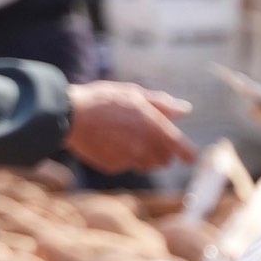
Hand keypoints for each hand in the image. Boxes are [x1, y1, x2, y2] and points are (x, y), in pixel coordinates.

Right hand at [64, 83, 195, 173]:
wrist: (70, 115)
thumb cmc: (103, 99)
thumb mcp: (134, 93)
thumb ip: (163, 104)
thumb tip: (185, 111)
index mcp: (152, 125)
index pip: (179, 147)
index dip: (187, 154)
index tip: (190, 158)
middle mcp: (143, 146)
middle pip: (164, 160)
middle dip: (160, 152)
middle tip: (147, 138)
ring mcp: (128, 158)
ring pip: (146, 165)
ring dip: (143, 156)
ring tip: (126, 139)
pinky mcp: (113, 167)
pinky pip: (126, 165)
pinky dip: (123, 157)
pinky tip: (110, 142)